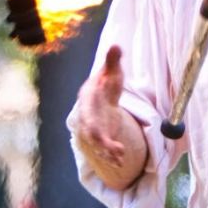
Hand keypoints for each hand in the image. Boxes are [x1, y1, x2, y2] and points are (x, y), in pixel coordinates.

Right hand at [75, 46, 147, 185]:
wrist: (103, 93)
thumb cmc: (107, 81)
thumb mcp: (112, 71)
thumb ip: (112, 61)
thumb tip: (116, 45)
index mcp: (88, 100)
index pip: (86, 111)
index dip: (89, 120)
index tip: (96, 130)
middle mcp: (88, 115)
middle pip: (89, 131)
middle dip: (99, 141)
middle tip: (112, 149)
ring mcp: (94, 127)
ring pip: (96, 143)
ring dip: (107, 152)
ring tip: (120, 160)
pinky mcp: (102, 135)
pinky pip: (104, 148)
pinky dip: (111, 155)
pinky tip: (121, 161)